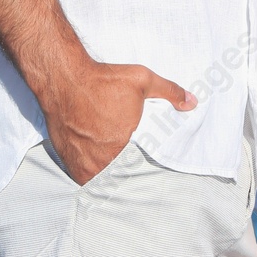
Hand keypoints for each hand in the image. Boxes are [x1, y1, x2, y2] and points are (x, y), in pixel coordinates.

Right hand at [41, 61, 195, 184]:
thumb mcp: (142, 80)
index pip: (138, 168)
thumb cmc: (103, 80)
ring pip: (98, 177)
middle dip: (122, 168)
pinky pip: (80, 175)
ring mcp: (81, 162)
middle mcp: (101, 160)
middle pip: (117, 174)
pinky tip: (91, 157)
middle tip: (123, 155)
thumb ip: (169, 92)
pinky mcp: (66, 159)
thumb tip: (192, 102)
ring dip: (104, 171)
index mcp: (123, 147)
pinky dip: (87, 170)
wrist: (64, 78)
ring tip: (108, 158)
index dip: (139, 164)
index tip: (138, 154)